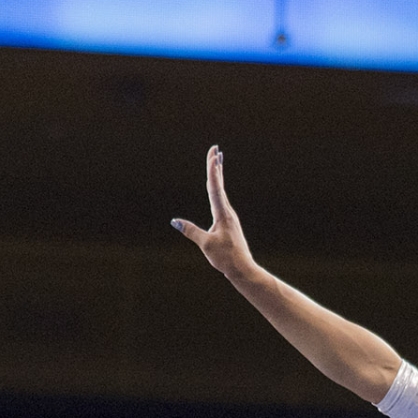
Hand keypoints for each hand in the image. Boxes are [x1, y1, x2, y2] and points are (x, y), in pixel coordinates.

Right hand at [171, 145, 255, 278]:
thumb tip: (174, 221)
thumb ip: (191, 231)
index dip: (213, 170)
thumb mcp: (206, 244)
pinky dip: (217, 189)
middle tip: (216, 148)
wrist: (242, 269)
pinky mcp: (228, 223)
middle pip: (219, 184)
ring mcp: (228, 217)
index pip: (215, 187)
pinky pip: (220, 200)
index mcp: (222, 214)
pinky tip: (216, 187)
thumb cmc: (226, 258)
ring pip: (220, 191)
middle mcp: (227, 212)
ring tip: (217, 160)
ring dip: (218, 175)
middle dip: (216, 166)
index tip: (214, 154)